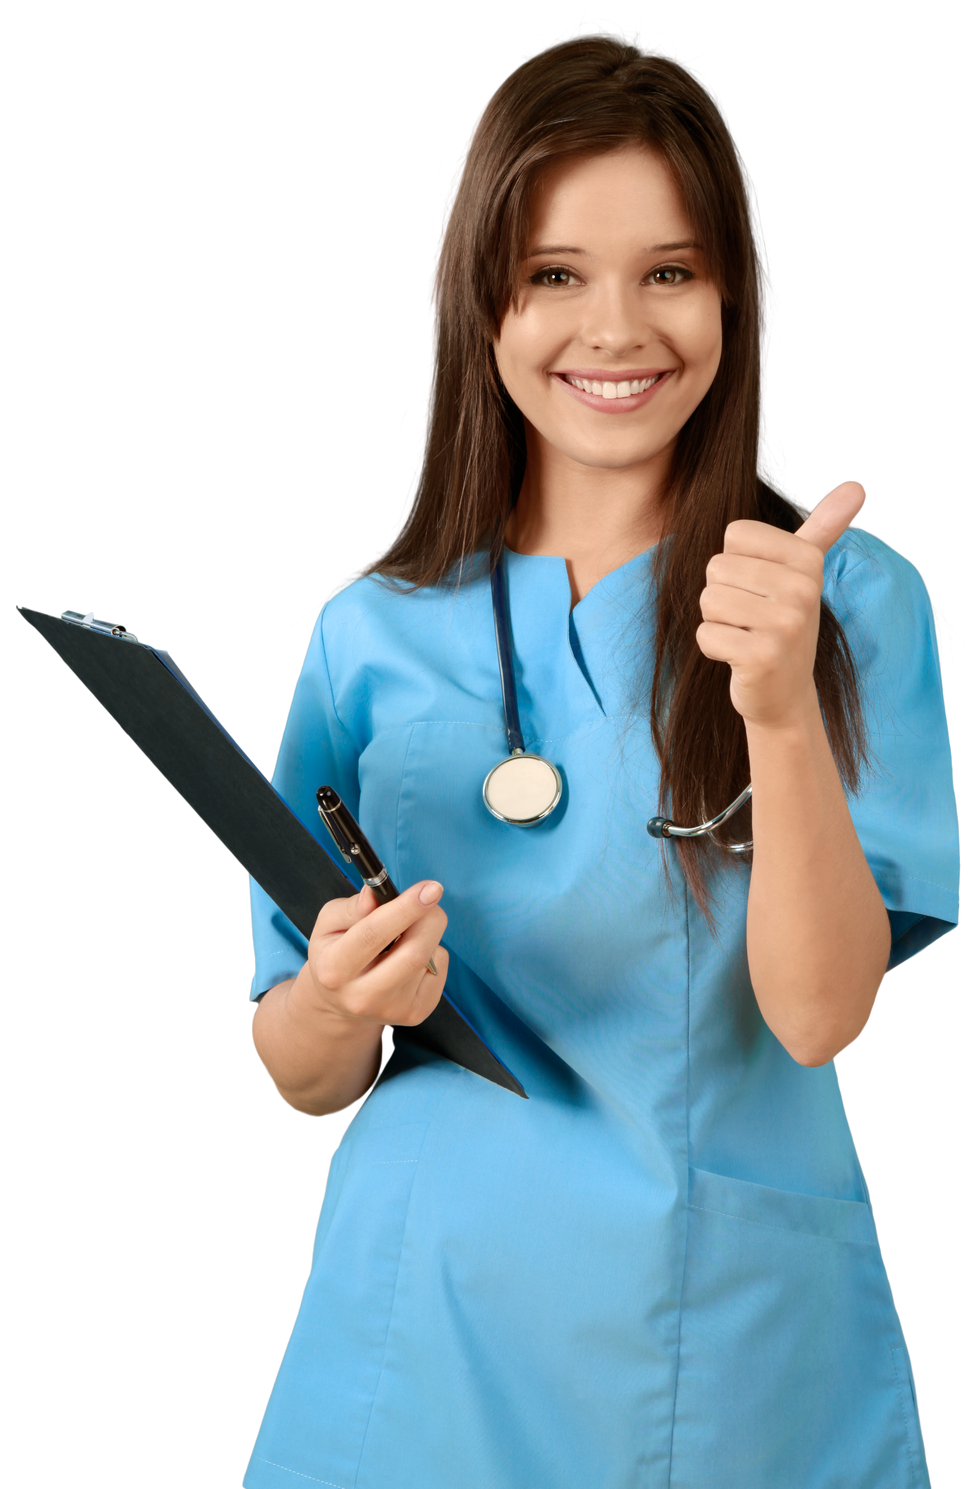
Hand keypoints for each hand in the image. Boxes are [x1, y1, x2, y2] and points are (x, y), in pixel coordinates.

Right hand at [305, 881, 448, 1029]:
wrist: (340, 1004)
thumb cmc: (335, 954)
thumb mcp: (329, 924)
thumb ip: (351, 908)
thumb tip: (374, 895)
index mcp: (334, 969)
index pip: (374, 935)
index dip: (405, 908)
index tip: (430, 888)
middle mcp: (362, 996)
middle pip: (413, 952)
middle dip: (430, 917)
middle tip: (429, 897)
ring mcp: (392, 1009)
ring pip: (430, 958)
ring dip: (427, 932)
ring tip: (405, 933)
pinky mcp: (416, 1013)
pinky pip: (440, 969)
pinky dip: (433, 952)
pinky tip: (409, 957)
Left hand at [696, 481, 866, 728]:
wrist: (784, 693)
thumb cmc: (782, 624)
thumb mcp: (804, 573)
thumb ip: (823, 528)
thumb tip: (857, 486)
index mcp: (808, 560)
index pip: (735, 534)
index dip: (736, 563)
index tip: (760, 588)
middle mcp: (803, 589)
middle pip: (717, 567)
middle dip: (723, 595)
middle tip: (752, 618)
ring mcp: (785, 625)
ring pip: (708, 600)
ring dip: (717, 622)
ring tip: (746, 635)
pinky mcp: (762, 657)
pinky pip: (705, 635)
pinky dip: (713, 649)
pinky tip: (740, 657)